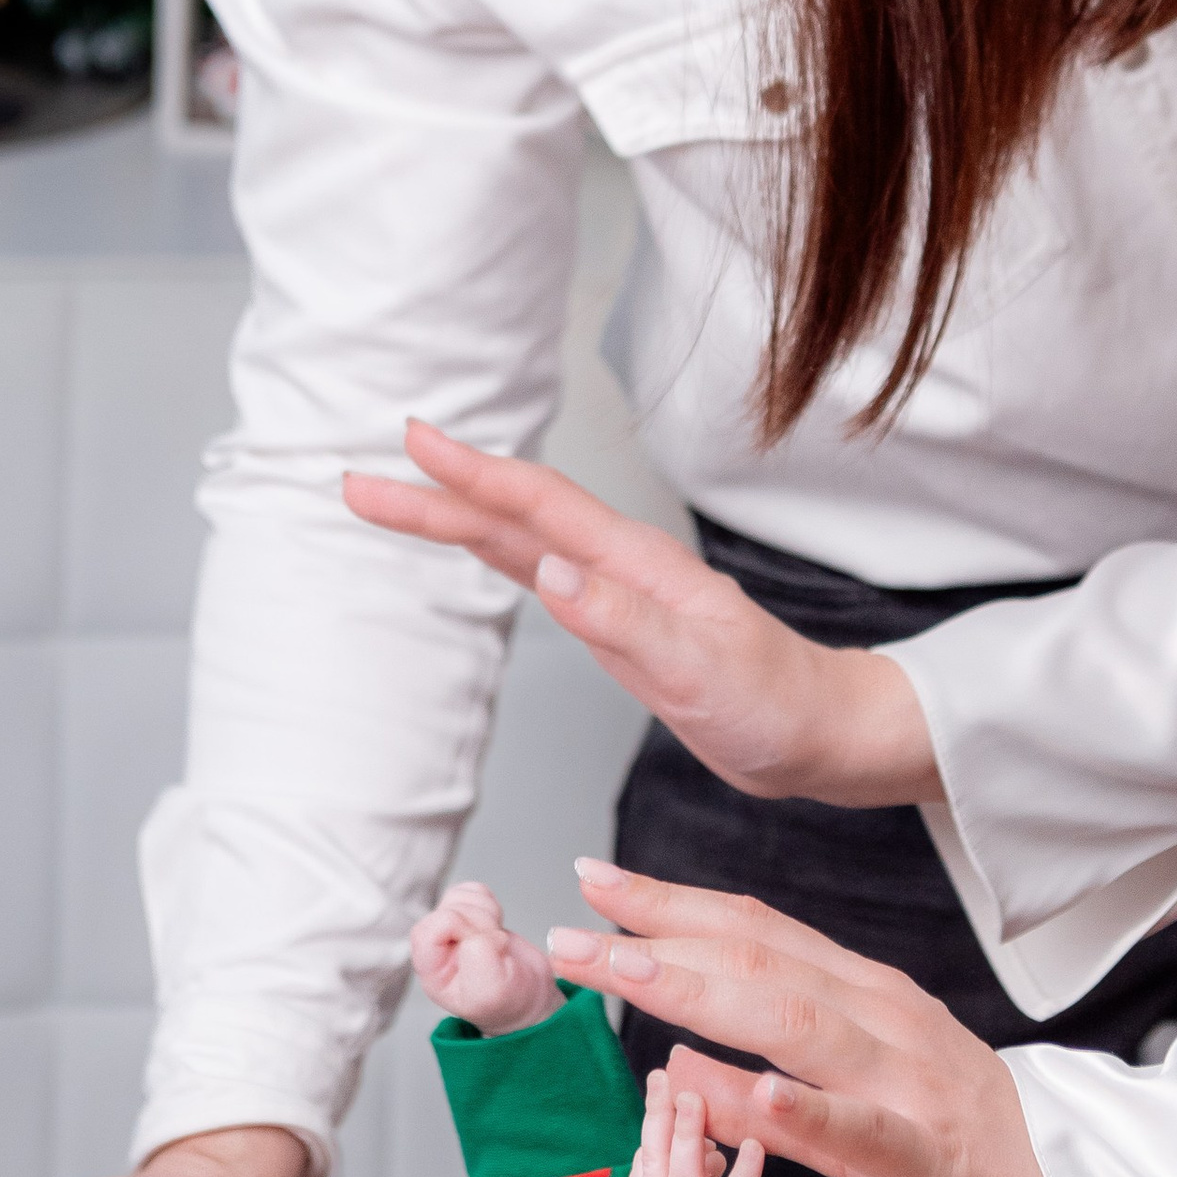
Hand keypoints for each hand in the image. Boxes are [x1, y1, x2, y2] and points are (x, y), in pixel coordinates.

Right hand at [343, 424, 934, 808]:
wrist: (817, 733)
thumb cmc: (775, 705)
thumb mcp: (700, 672)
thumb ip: (623, 622)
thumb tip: (549, 572)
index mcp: (638, 566)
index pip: (538, 507)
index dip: (472, 475)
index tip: (411, 444)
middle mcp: (622, 566)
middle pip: (514, 517)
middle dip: (436, 495)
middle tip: (359, 482)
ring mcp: (617, 592)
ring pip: (519, 541)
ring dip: (455, 517)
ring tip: (390, 501)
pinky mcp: (616, 623)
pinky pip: (538, 574)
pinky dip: (494, 552)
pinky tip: (471, 544)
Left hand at [412, 880, 559, 1032]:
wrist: (530, 997)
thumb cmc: (508, 1003)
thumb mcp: (492, 992)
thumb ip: (478, 960)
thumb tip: (476, 932)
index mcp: (432, 971)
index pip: (427, 931)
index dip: (459, 928)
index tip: (484, 946)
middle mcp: (438, 949)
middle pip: (446, 910)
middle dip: (478, 920)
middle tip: (496, 946)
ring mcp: (454, 931)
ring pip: (459, 897)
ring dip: (486, 912)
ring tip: (497, 939)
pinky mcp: (471, 916)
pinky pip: (473, 891)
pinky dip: (490, 903)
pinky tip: (496, 927)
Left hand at [548, 861, 1104, 1176]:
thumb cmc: (979, 1149)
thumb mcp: (871, 1098)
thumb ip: (781, 1073)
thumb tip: (683, 1054)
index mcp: (874, 1001)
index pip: (759, 935)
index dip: (673, 905)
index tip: (595, 883)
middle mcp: (889, 1023)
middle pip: (760, 963)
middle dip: (656, 940)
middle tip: (569, 928)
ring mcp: (912, 1086)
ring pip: (795, 1026)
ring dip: (697, 996)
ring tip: (620, 975)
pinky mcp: (934, 1159)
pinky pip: (859, 1129)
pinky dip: (797, 1106)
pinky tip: (742, 1091)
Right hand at [625, 1065, 766, 1176]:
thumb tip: (704, 1140)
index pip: (644, 1158)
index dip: (653, 1118)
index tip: (661, 1080)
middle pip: (657, 1162)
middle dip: (662, 1116)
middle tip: (672, 1078)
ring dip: (690, 1137)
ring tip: (698, 1099)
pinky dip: (743, 1176)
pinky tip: (754, 1147)